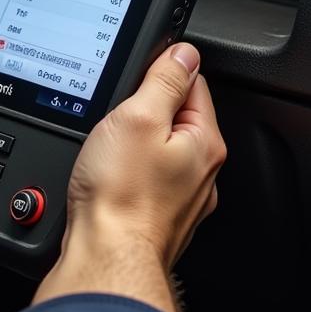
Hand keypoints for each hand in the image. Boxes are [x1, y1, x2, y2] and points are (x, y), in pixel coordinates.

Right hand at [33, 44, 225, 311]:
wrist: (105, 258)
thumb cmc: (120, 196)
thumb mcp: (137, 117)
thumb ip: (163, 80)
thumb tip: (183, 53)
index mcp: (205, 142)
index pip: (192, 84)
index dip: (158, 75)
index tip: (135, 83)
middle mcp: (202, 173)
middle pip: (174, 118)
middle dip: (143, 112)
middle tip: (115, 121)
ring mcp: (182, 200)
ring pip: (158, 152)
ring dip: (134, 145)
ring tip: (109, 152)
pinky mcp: (158, 219)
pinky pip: (145, 181)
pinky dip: (127, 175)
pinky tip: (109, 179)